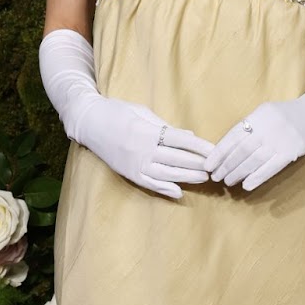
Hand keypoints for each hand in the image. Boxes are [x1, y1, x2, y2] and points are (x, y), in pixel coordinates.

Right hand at [79, 95, 215, 199]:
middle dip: (197, 164)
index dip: (199, 147)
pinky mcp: (128, 173)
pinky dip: (164, 189)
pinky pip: (149, 184)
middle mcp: (142, 150)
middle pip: (176, 159)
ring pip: (166, 174)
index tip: (214, 151)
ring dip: (186, 177)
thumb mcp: (143, 112)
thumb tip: (189, 137)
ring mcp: (135, 163)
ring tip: (203, 178)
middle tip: (215, 168)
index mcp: (147, 131)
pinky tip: (178, 192)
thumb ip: (165, 126)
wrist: (89, 122)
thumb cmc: (117, 112)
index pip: (179, 140)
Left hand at [203, 38, 304, 191]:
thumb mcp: (267, 112)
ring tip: (228, 182)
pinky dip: (257, 177)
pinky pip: (271, 167)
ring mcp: (280, 140)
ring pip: (253, 160)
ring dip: (238, 173)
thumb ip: (250, 125)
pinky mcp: (292, 151)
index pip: (233, 136)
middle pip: (241, 151)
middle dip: (226, 166)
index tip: (208, 164)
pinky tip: (246, 185)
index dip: (219, 152)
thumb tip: (228, 146)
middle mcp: (267, 127)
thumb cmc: (289, 114)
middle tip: (216, 177)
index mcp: (258, 115)